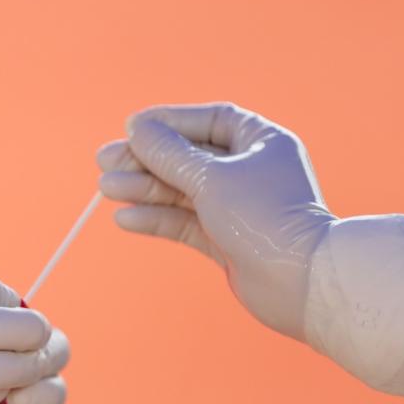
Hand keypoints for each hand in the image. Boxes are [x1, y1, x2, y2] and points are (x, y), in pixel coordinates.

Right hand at [98, 103, 336, 339]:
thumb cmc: (264, 218)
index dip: (168, 122)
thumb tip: (138, 130)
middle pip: (188, 157)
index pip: (208, 121)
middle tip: (104, 161)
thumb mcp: (209, 177)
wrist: (298, 282)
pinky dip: (156, 219)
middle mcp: (250, 171)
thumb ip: (169, 154)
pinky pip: (184, 222)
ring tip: (105, 189)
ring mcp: (237, 208)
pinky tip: (126, 217)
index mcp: (261, 142)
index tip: (132, 127)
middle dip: (145, 160)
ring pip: (181, 191)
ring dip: (144, 189)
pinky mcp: (226, 240)